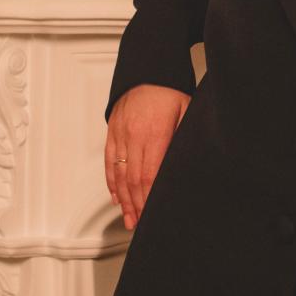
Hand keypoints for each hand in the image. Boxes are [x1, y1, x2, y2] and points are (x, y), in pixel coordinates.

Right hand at [105, 84, 190, 230]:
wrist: (147, 71)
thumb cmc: (170, 92)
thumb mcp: (186, 112)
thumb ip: (184, 138)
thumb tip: (187, 163)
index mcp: (155, 132)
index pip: (149, 174)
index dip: (149, 198)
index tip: (152, 215)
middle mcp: (134, 135)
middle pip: (132, 179)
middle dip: (136, 205)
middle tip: (140, 224)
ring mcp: (120, 134)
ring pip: (118, 174)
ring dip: (123, 199)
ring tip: (128, 218)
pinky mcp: (112, 132)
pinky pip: (108, 161)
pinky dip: (111, 182)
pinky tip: (116, 197)